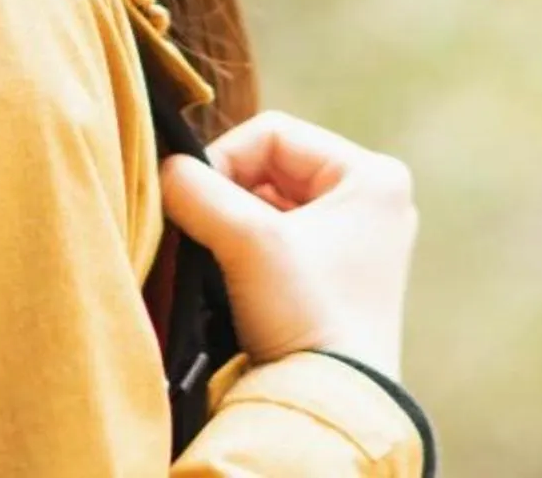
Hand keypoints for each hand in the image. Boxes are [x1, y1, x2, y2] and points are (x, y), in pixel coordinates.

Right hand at [158, 109, 416, 379]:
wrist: (329, 408)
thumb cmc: (307, 319)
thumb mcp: (248, 242)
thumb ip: (197, 192)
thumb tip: (166, 170)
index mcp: (374, 176)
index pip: (273, 133)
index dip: (224, 160)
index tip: (195, 202)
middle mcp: (375, 202)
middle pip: (272, 168)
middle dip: (229, 198)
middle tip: (203, 232)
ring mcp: (357, 242)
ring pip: (270, 205)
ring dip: (234, 227)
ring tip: (219, 260)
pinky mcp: (336, 277)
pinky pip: (278, 241)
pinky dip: (246, 252)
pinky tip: (232, 280)